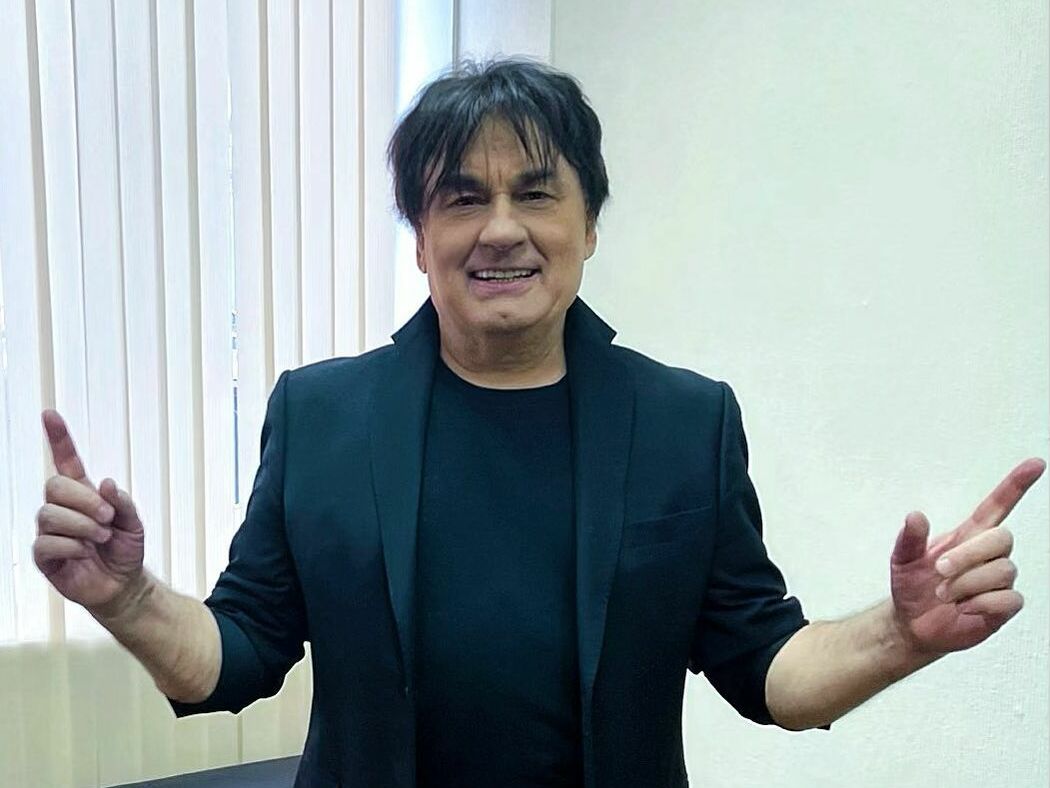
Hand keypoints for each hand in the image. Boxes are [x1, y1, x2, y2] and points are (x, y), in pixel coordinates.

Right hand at [33, 410, 145, 614]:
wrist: (123, 584)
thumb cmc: (126, 549)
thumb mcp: (135, 524)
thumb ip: (123, 503)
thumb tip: (107, 483)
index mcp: (83, 494)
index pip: (66, 461)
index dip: (59, 437)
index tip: (49, 414)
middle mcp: (62, 509)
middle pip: (54, 485)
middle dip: (84, 499)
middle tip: (108, 517)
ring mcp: (51, 531)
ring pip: (48, 514)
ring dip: (81, 525)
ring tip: (101, 538)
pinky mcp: (45, 556)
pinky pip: (45, 543)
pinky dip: (70, 546)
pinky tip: (84, 553)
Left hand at [889, 458, 1044, 655]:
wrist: (911, 623)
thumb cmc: (912, 586)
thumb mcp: (902, 560)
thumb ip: (909, 538)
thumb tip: (915, 516)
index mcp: (967, 536)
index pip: (998, 505)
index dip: (1016, 485)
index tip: (1035, 464)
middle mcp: (987, 555)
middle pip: (1002, 538)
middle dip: (968, 555)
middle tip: (941, 570)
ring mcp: (998, 580)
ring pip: (1003, 570)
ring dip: (967, 584)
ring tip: (945, 594)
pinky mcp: (1003, 606)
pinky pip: (1008, 598)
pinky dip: (981, 604)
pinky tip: (964, 608)